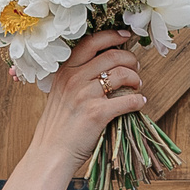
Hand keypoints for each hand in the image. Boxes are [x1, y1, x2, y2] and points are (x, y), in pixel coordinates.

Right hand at [29, 29, 146, 172]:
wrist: (50, 153)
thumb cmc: (58, 126)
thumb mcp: (59, 93)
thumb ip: (77, 78)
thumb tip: (105, 68)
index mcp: (65, 71)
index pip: (92, 42)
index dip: (112, 36)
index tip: (125, 36)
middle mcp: (74, 79)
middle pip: (113, 56)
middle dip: (131, 60)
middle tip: (136, 70)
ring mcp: (85, 95)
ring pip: (123, 74)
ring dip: (136, 79)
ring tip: (136, 87)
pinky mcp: (97, 113)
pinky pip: (128, 99)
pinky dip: (138, 100)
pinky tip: (139, 103)